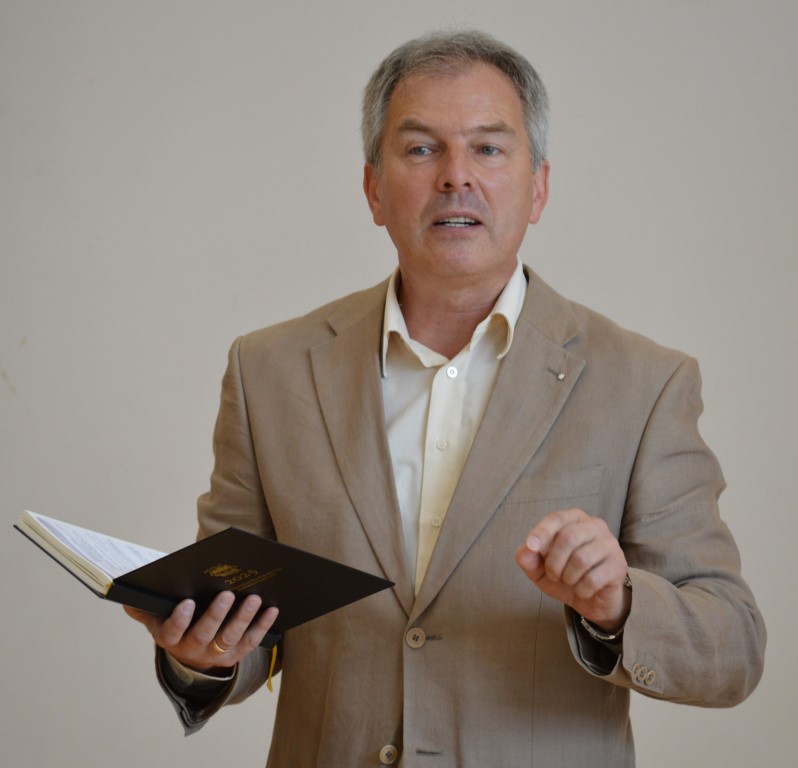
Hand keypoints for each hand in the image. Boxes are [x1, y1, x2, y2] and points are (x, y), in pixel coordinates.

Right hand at [124, 591, 278, 672]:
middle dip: (215, 615)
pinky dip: (262, 626)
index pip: (172, 632)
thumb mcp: (155, 617)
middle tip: (226, 593)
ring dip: (242, 618)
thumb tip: (125, 597)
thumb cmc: (173, 623)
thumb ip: (142, 608)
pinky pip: (250, 642)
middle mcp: (191, 650)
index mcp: (169, 638)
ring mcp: (214, 654)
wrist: (189, 652)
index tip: (187, 602)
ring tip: (253, 598)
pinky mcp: (234, 655)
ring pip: (229, 638)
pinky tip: (272, 609)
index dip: (179, 619)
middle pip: (204, 635)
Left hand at [515, 508, 630, 631]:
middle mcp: (594, 526)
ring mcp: (610, 544)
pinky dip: (581, 589)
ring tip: (568, 581)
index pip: (556, 518)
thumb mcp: (540, 570)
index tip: (531, 546)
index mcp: (574, 519)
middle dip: (554, 562)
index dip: (541, 531)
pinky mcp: (618, 565)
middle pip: (568, 537)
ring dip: (567, 577)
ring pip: (581, 558)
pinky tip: (582, 590)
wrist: (592, 600)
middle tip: (553, 575)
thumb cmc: (564, 576)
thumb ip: (529, 559)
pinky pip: (593, 578)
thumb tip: (524, 551)